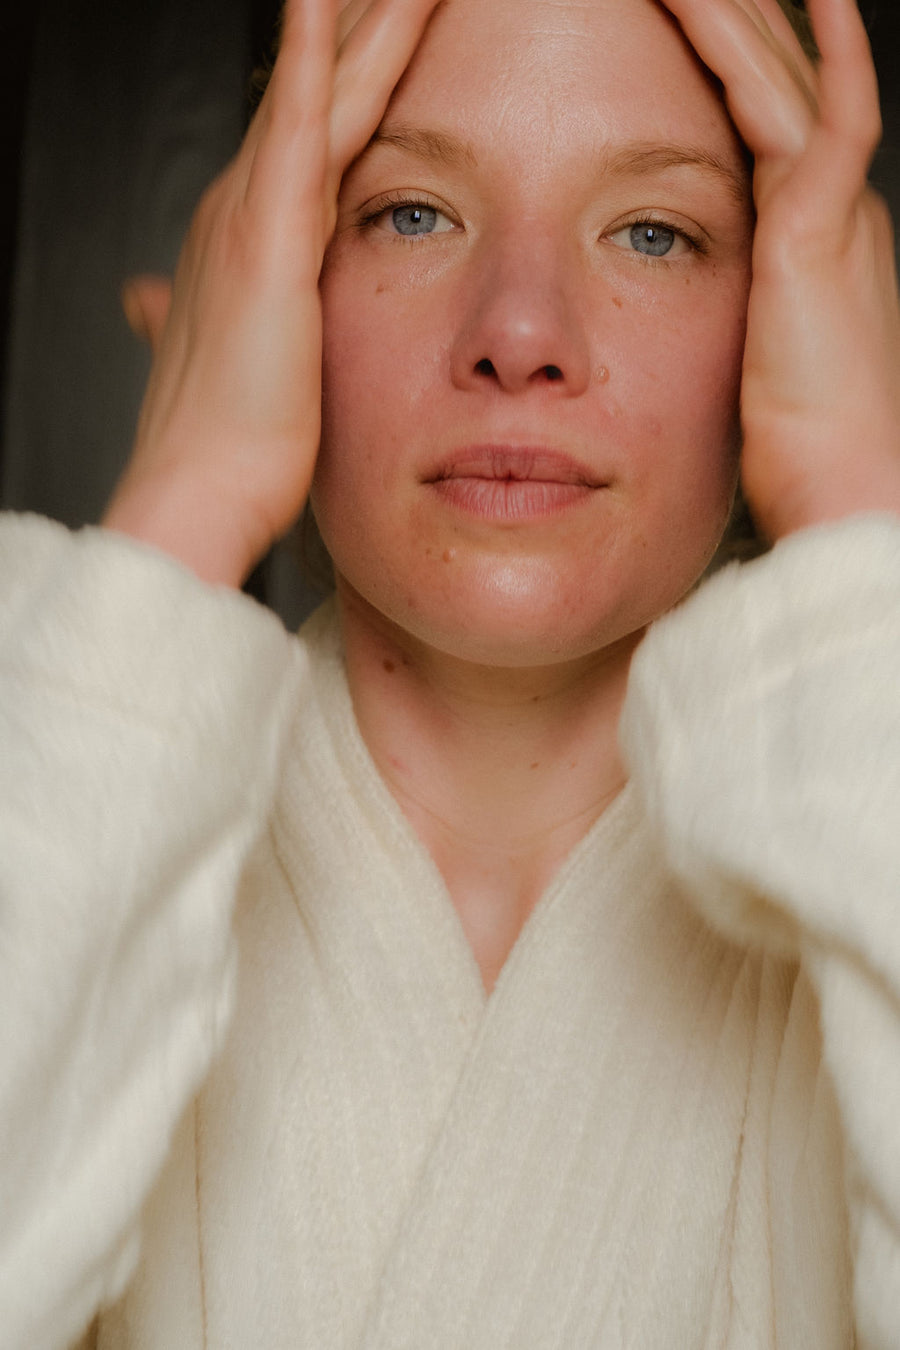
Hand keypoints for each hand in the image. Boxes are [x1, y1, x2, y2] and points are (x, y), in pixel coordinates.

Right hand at [105, 0, 441, 585]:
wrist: (197, 492)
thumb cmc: (230, 447)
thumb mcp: (241, 362)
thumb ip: (212, 316)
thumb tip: (150, 302)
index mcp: (252, 234)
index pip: (320, 126)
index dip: (357, 66)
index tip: (397, 17)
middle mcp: (244, 206)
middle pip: (323, 89)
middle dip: (367, 21)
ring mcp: (250, 216)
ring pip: (321, 90)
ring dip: (361, 18)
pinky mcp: (265, 244)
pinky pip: (298, 135)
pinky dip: (314, 65)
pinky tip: (323, 0)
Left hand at [659, 0, 899, 541]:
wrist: (842, 492)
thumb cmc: (789, 456)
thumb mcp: (733, 373)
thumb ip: (705, 333)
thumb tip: (637, 339)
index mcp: (805, 238)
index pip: (758, 121)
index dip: (720, 63)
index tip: (667, 17)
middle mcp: (828, 206)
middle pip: (775, 76)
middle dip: (730, 12)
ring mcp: (834, 207)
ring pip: (784, 74)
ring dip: (735, 10)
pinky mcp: (825, 223)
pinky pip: (813, 104)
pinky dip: (787, 43)